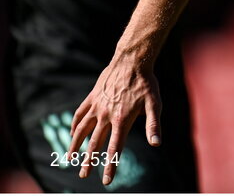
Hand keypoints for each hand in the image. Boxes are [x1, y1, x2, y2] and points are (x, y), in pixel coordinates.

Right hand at [68, 57, 161, 185]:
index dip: (110, 166)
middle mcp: (106, 115)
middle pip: (95, 143)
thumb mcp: (155, 103)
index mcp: (121, 120)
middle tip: (83, 175)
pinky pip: (80, 114)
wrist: (132, 60)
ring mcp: (97, 106)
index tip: (106, 180)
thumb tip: (157, 143)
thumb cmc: (146, 83)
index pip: (114, 148)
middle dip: (89, 161)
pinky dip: (75, 126)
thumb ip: (154, 124)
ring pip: (82, 130)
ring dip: (75, 146)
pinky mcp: (92, 97)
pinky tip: (72, 134)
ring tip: (69, 159)